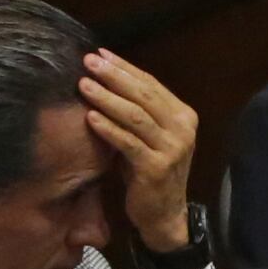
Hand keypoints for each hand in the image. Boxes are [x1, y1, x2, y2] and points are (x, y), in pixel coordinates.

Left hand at [78, 48, 199, 252]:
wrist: (164, 215)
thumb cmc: (150, 172)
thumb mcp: (150, 137)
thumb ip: (139, 111)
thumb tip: (106, 78)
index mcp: (183, 115)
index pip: (151, 84)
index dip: (125, 67)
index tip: (100, 53)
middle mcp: (182, 129)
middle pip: (144, 95)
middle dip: (114, 76)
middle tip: (89, 62)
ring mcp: (172, 149)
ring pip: (136, 116)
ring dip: (107, 98)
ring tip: (84, 85)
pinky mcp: (156, 168)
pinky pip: (128, 143)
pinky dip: (108, 128)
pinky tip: (90, 117)